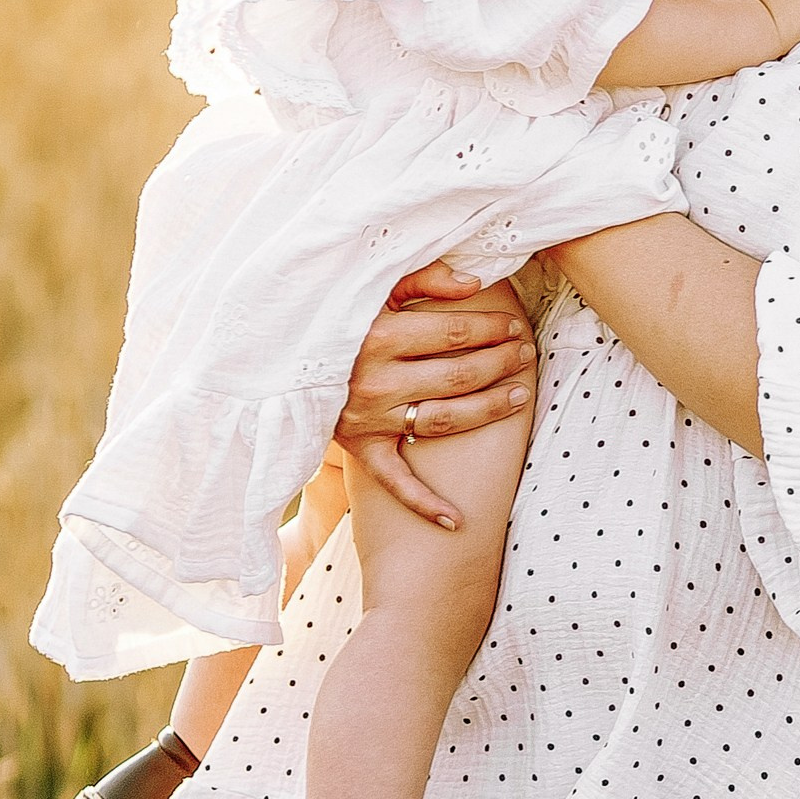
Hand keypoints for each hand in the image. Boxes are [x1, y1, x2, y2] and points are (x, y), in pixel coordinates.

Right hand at [334, 262, 535, 525]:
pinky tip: (457, 520)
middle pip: (458, 375)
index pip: (454, 333)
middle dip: (500, 363)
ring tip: (518, 396)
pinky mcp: (359, 448)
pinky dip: (424, 503)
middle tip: (525, 353)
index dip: (492, 328)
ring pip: (443, 420)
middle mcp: (375, 382)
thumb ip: (423, 278)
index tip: (514, 324)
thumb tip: (475, 283)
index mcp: (378, 336)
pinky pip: (395, 481)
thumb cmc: (334, 316)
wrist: (274, 357)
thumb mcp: (371, 288)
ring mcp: (368, 420)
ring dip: (487, 410)